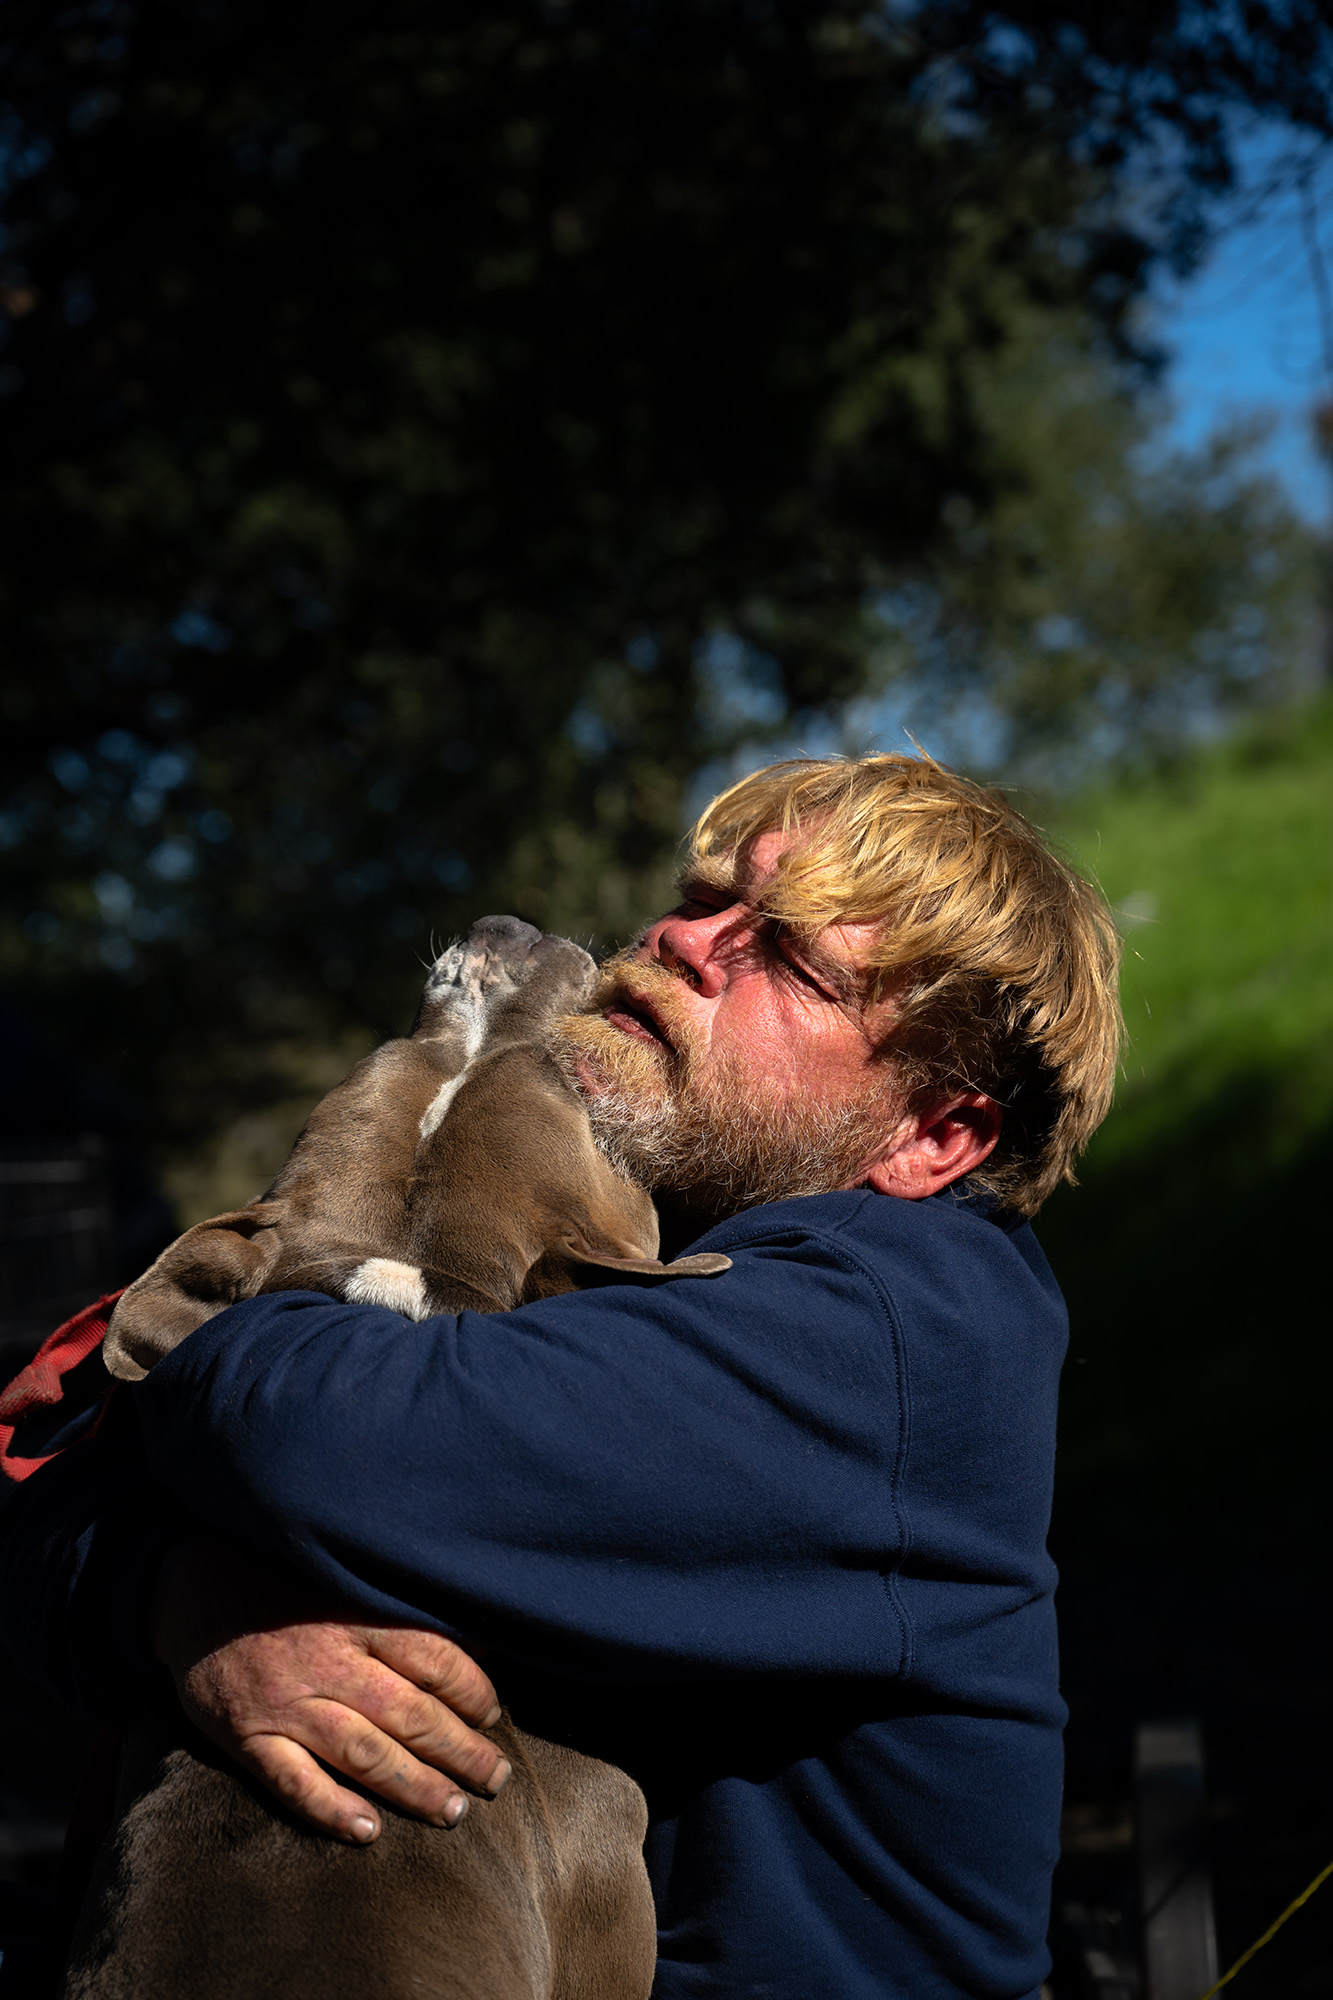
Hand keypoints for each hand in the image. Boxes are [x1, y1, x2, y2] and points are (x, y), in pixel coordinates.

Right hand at [151, 1532, 508, 1843]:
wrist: (192, 1588)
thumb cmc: (286, 1588)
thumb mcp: (345, 1582)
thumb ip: (397, 1614)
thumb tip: (470, 1648)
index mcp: (358, 1616)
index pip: (434, 1659)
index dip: (472, 1692)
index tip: (491, 1715)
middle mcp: (328, 1661)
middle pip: (410, 1714)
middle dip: (460, 1751)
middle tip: (493, 1778)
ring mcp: (287, 1702)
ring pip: (364, 1754)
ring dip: (414, 1787)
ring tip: (452, 1812)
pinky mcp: (248, 1736)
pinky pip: (293, 1782)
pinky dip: (331, 1810)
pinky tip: (367, 1832)